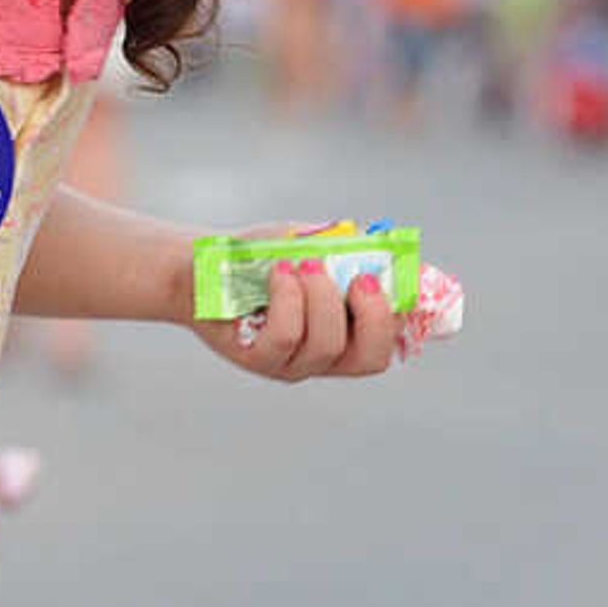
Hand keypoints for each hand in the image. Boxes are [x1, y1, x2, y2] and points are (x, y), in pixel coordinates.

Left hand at [193, 241, 401, 382]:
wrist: (205, 262)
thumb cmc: (263, 255)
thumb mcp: (312, 243)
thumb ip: (350, 248)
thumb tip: (388, 247)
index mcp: (348, 329)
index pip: (391, 338)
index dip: (402, 314)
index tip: (391, 276)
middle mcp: (325, 355)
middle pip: (371, 358)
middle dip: (374, 317)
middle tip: (362, 279)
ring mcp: (293, 363)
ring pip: (328, 346)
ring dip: (321, 297)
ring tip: (301, 264)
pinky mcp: (259, 360)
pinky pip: (286, 339)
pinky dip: (288, 300)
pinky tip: (279, 274)